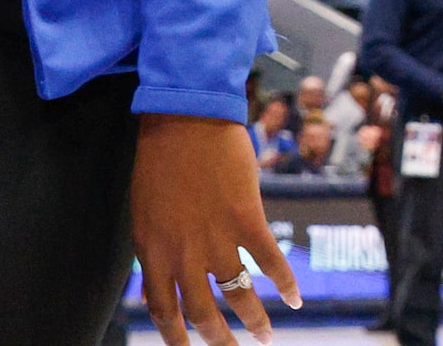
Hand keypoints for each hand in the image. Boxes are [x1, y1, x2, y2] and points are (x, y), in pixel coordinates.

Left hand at [132, 114, 304, 344]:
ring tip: (266, 335)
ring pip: (238, 294)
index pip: (164, 310)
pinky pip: (269, 260)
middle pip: (202, 313)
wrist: (186, 119)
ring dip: (255, 320)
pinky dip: (285, 282)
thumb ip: (158, 247)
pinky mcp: (247, 218)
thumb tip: (163, 279)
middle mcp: (183, 252)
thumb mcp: (146, 212)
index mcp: (153, 252)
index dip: (177, 337)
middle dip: (219, 340)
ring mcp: (217, 237)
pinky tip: (296, 297)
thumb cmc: (162, 160)